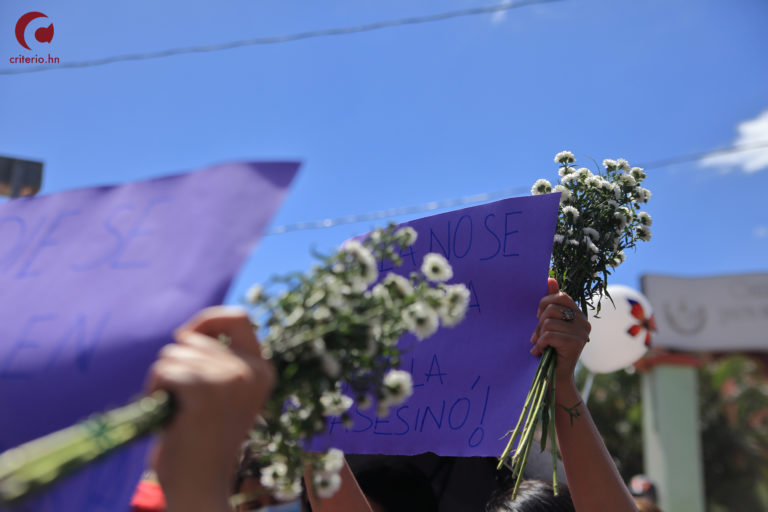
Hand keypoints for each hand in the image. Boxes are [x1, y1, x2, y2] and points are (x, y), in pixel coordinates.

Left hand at [147, 307, 274, 510]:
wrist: (201, 487)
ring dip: (164, 378)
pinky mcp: (205, 391)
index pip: (238, 317)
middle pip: (194, 338)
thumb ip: (220, 361)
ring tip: (176, 410)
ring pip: (174, 353)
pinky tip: (167, 413)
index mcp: (263, 370)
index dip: (207, 320)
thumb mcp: (225, 393)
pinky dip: (156, 388)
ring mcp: (230, 379)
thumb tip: (188, 331)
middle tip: (182, 401)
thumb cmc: (203, 440)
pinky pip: (166, 370)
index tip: (185, 337)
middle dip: (176, 363)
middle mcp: (252, 370)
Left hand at [529, 278, 590, 383]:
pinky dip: (540, 343)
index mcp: (578, 314)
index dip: (544, 304)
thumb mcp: (548, 323)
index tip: (539, 318)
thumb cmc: (549, 348)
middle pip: (552, 308)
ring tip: (539, 345)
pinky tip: (540, 351)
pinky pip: (549, 335)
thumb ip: (551, 301)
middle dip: (539, 323)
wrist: (554, 377)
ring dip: (539, 335)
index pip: (560, 296)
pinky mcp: (577, 343)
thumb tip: (550, 278)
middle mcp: (584, 322)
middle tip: (537, 336)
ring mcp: (582, 333)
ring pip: (548, 322)